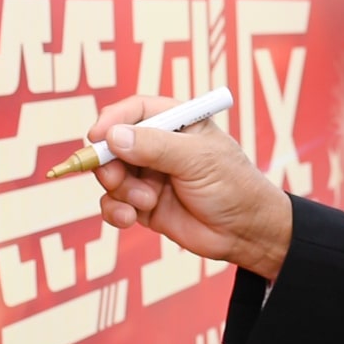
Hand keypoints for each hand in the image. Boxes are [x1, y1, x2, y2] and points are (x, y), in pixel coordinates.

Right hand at [87, 94, 294, 278]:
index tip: (97, 136)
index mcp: (175, 123)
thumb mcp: (197, 159)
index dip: (111, 121)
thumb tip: (113, 136)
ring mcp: (148, 176)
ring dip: (121, 190)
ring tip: (147, 202)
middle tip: (116, 178)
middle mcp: (158, 146)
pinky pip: (113, 203)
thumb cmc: (233, 185)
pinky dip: (116, 211)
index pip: (134, 111)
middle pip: (113, 144)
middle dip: (109, 162)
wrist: (246, 232)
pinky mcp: (143, 205)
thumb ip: (155, 147)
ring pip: (110, 176)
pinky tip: (131, 219)